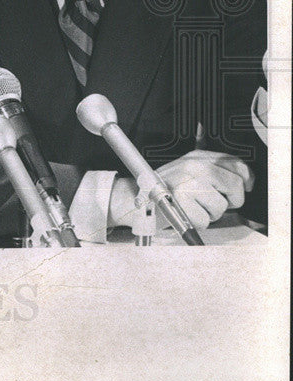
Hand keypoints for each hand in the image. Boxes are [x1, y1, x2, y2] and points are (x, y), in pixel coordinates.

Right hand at [108, 150, 253, 230]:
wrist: (135, 199)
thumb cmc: (164, 189)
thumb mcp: (188, 171)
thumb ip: (212, 170)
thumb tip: (243, 178)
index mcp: (196, 157)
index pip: (235, 163)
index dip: (246, 178)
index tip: (246, 186)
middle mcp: (193, 166)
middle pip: (235, 184)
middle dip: (232, 199)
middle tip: (215, 202)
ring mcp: (188, 182)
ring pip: (221, 206)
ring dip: (210, 213)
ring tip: (193, 207)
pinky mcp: (182, 200)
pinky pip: (206, 220)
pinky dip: (197, 223)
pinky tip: (185, 214)